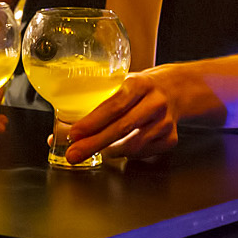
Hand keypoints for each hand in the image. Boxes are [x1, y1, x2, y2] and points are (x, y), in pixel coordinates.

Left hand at [64, 70, 181, 164]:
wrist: (176, 89)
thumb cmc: (140, 88)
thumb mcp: (122, 84)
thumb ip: (99, 102)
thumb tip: (62, 130)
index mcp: (139, 84)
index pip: (114, 105)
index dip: (92, 122)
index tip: (74, 134)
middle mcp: (155, 102)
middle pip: (122, 128)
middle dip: (94, 144)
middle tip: (74, 154)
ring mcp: (165, 122)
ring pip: (132, 145)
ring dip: (109, 150)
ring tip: (97, 148)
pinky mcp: (171, 138)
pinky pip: (142, 153)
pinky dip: (126, 153)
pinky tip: (119, 146)